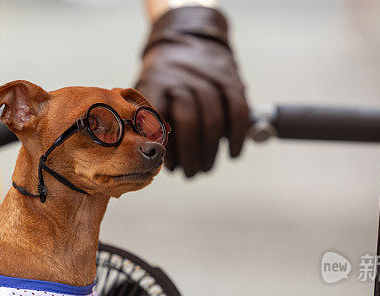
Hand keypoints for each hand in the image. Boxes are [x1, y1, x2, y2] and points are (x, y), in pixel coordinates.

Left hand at [136, 6, 248, 177]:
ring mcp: (207, 76)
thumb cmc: (161, 79)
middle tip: (190, 174)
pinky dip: (237, 135)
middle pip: (188, 119)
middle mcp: (180, 77)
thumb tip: (145, 159)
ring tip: (206, 168)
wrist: (187, 37)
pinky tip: (232, 153)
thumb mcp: (142, 91)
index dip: (163, 146)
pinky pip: (237, 109)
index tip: (166, 166)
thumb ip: (141, 121)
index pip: (157, 118)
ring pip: (213, 117)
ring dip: (211, 150)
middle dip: (190, 153)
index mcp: (154, 83)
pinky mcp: (230, 77)